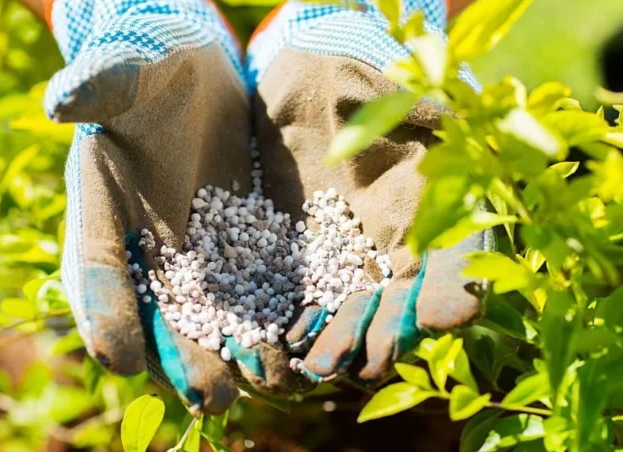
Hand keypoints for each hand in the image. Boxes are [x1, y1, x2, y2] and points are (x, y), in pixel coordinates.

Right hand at [40, 0, 306, 413]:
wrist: (195, 77)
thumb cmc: (148, 71)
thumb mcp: (125, 74)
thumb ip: (99, 86)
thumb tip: (62, 97)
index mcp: (101, 215)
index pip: (97, 270)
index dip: (105, 312)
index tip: (118, 355)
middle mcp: (144, 250)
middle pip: (156, 315)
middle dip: (182, 357)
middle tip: (209, 396)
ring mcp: (193, 257)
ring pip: (208, 317)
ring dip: (234, 355)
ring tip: (266, 383)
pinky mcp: (240, 249)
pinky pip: (252, 292)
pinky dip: (272, 322)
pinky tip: (300, 347)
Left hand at [247, 0, 488, 382]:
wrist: (301, 94)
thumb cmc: (357, 90)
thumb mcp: (392, 102)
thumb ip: (417, 128)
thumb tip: (444, 146)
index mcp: (432, 212)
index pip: (455, 260)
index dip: (455, 288)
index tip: (451, 313)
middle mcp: (394, 249)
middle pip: (400, 303)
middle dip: (387, 333)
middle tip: (371, 361)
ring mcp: (348, 261)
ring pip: (352, 313)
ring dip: (341, 343)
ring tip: (321, 365)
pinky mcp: (302, 265)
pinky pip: (302, 302)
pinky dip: (296, 324)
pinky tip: (284, 341)